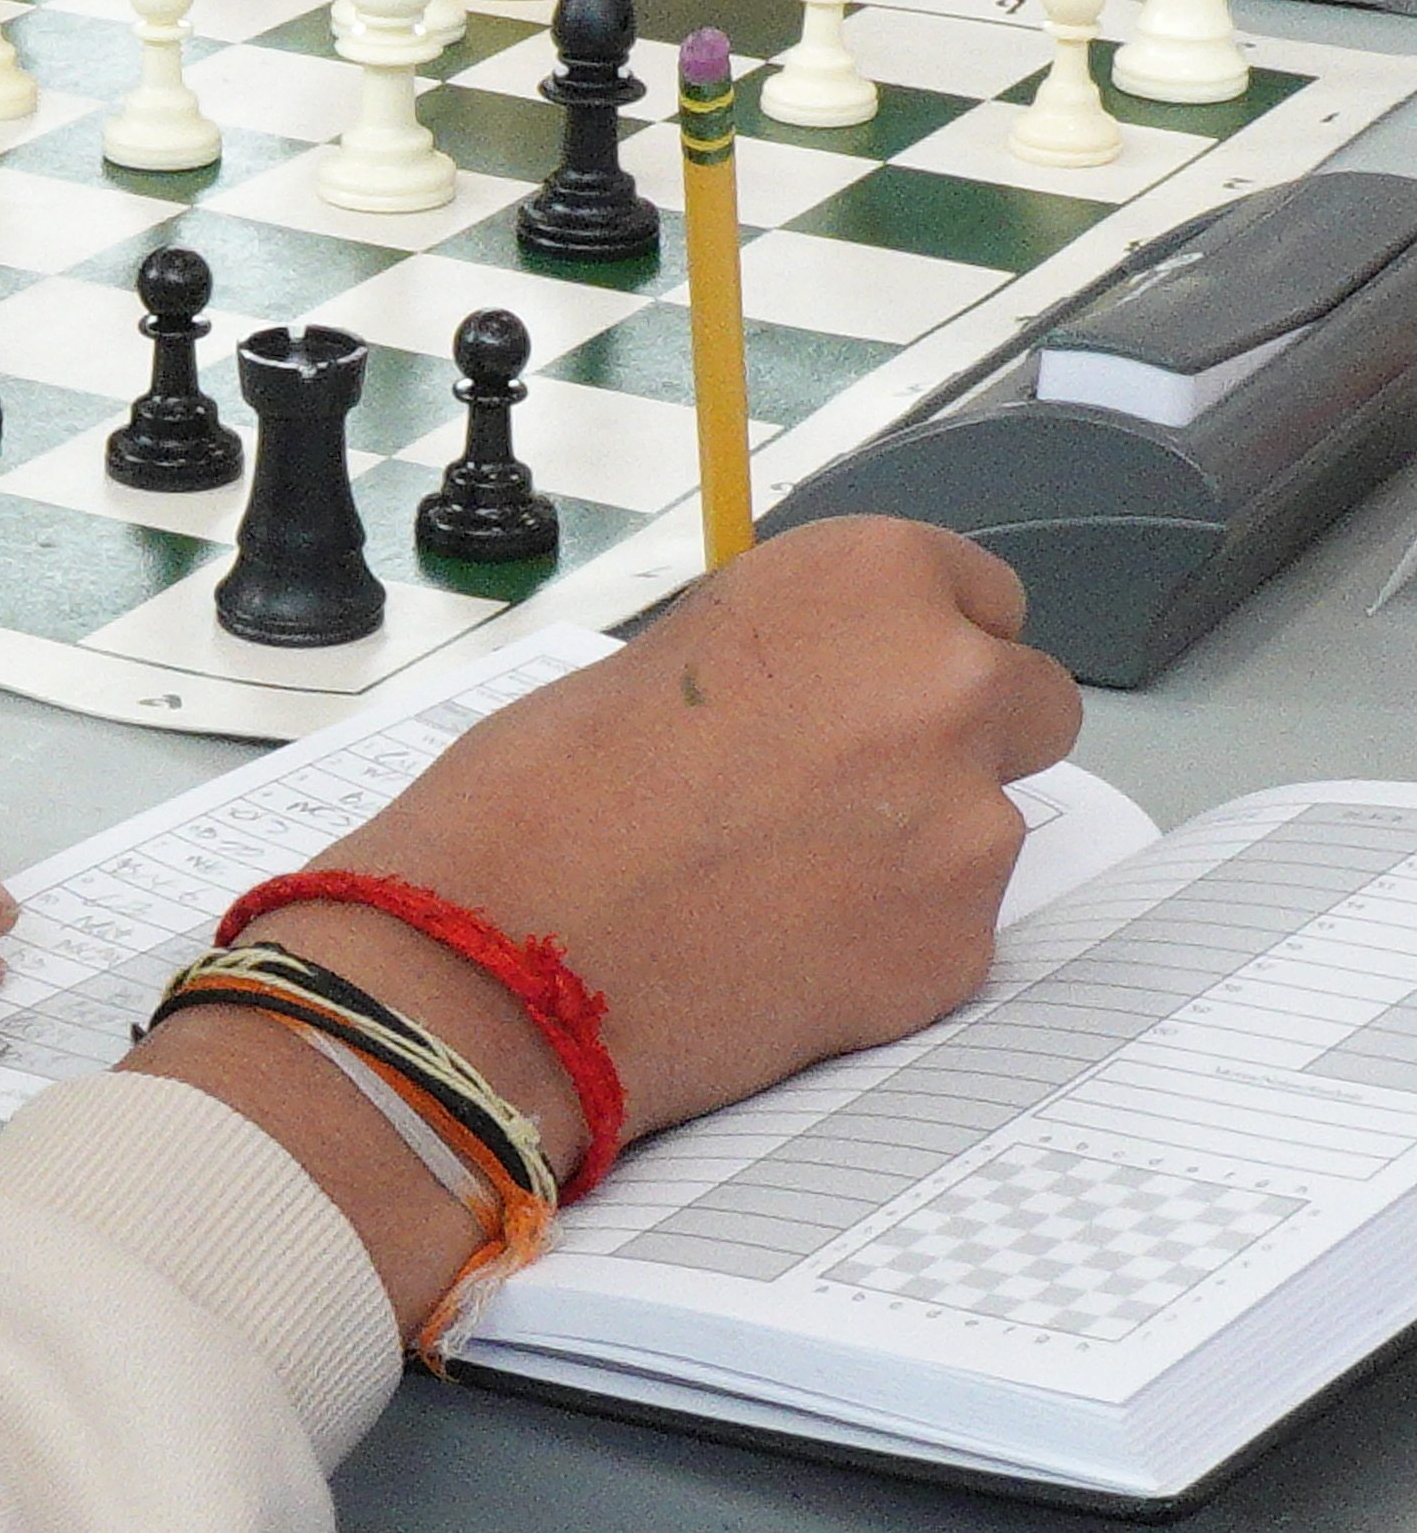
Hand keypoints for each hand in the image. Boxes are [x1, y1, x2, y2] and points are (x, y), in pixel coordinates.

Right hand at [128, 521, 1078, 1327]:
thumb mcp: (663, 652)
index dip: (914, 640)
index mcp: (869, 580)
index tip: (872, 676)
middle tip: (842, 781)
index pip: (980, 591)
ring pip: (991, 824)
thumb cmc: (542, 795)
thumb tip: (826, 682)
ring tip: (781, 873)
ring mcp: (966, 827)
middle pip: (1027, 700)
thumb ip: (784, 654)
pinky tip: (783, 940)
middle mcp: (942, 685)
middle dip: (953, 735)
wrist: (505, 952)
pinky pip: (954, 929)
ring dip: (918, 840)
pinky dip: (889, 936)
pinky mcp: (956, 951)